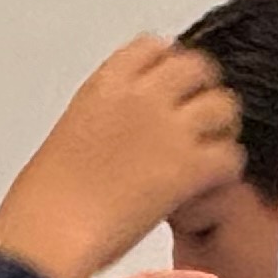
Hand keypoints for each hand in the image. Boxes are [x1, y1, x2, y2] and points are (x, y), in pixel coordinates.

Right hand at [0, 39, 242, 277]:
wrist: (49, 231)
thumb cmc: (46, 197)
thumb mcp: (70, 133)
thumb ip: (105, 118)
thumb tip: (122, 129)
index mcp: (106, 84)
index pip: (152, 46)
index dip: (167, 65)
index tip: (168, 84)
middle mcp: (141, 97)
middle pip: (197, 67)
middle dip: (201, 90)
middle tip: (198, 117)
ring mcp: (169, 129)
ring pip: (224, 105)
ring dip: (221, 127)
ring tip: (210, 148)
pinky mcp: (190, 167)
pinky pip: (231, 155)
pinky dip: (226, 169)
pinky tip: (208, 183)